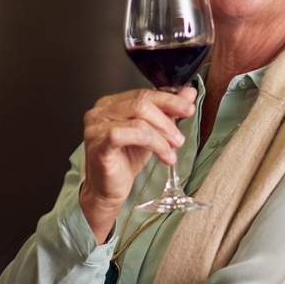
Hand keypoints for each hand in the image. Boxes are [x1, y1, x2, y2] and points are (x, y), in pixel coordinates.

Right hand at [79, 86, 196, 240]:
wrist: (108, 190)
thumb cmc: (126, 159)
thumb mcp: (153, 132)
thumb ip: (168, 111)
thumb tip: (188, 94)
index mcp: (112, 103)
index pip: (143, 93)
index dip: (169, 100)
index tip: (188, 108)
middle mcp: (101, 111)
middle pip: (141, 103)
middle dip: (167, 120)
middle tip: (179, 137)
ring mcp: (96, 128)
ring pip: (137, 120)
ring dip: (161, 137)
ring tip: (171, 151)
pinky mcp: (98, 146)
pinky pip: (124, 135)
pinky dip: (149, 143)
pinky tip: (161, 155)